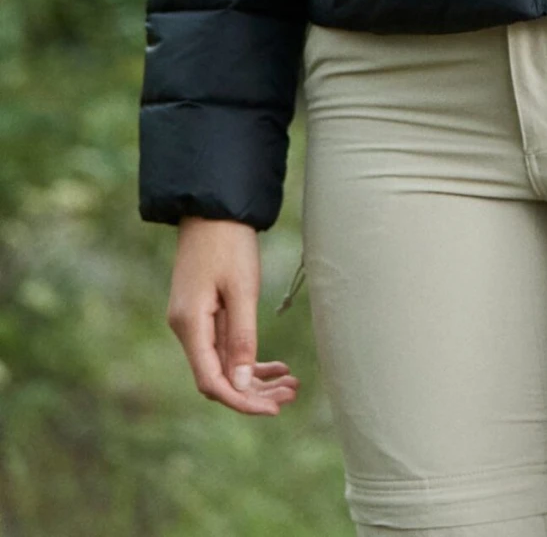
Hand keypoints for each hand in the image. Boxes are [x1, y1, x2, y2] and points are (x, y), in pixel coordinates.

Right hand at [166, 215, 300, 416]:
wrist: (213, 206)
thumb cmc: (229, 242)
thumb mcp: (242, 289)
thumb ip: (242, 338)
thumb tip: (241, 386)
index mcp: (190, 325)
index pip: (212, 382)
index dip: (241, 400)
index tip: (273, 409)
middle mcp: (186, 329)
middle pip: (219, 378)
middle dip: (254, 392)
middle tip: (291, 395)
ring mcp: (194, 321)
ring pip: (224, 364)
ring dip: (255, 377)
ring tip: (291, 383)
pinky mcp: (204, 312)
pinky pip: (225, 346)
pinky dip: (248, 357)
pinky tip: (276, 366)